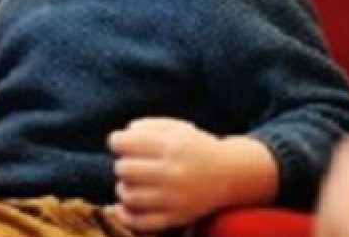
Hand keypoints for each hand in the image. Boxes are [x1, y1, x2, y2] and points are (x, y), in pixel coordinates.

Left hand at [108, 118, 273, 231]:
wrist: (231, 174)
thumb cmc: (196, 147)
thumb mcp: (176, 127)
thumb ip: (146, 126)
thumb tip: (118, 138)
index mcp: (171, 146)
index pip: (124, 143)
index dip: (117, 141)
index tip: (121, 144)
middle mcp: (172, 172)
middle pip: (123, 169)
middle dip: (123, 164)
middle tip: (132, 165)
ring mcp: (174, 198)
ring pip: (128, 196)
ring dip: (124, 188)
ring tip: (133, 183)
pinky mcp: (176, 218)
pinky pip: (140, 222)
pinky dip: (126, 215)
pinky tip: (126, 205)